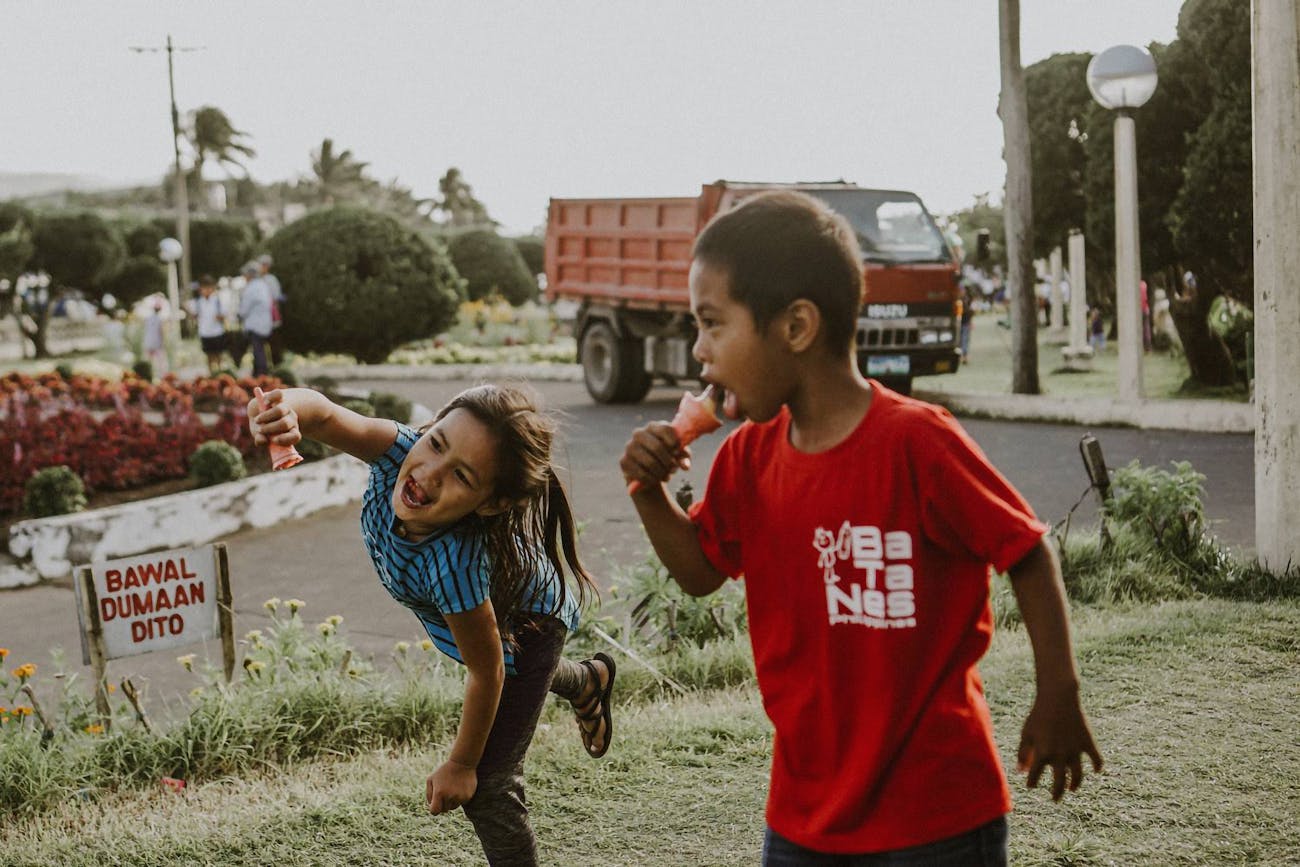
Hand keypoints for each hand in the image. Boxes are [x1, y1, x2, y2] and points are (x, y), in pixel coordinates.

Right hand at [247, 388, 301, 447]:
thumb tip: (262, 440)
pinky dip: (270, 398)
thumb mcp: (261, 436)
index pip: (295, 436)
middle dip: (270, 428)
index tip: (273, 440)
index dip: (284, 439)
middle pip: (285, 423)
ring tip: (257, 420)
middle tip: (260, 430)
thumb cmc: (263, 428)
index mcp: (292, 431)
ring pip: (279, 410)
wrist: (259, 412)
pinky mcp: (279, 396)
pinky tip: (264, 403)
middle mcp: (291, 419)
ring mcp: (286, 407)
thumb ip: (261, 440)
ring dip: (266, 416)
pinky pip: (278, 394)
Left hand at [425, 759, 476, 814]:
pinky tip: (459, 787)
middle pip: (444, 810)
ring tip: (452, 789)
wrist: (462, 762)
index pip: (434, 811)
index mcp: (439, 793)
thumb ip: (428, 794)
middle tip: (445, 793)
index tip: (435, 804)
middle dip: (443, 804)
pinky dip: (459, 798)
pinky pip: (461, 803)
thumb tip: (431, 806)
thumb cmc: (444, 771)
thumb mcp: (431, 779)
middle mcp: (450, 796)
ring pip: (453, 807)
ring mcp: (460, 797)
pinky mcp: (468, 796)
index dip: (434, 809)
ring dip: (451, 801)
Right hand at [620, 422, 690, 491]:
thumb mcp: (678, 455)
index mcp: (653, 426)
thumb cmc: (666, 456)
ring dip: (661, 472)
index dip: (675, 442)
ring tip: (667, 476)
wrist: (648, 469)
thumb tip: (685, 465)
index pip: (665, 429)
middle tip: (674, 469)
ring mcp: (629, 447)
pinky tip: (656, 480)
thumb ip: (683, 456)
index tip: (678, 452)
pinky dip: (652, 479)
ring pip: (649, 462)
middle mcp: (639, 433)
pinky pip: (641, 473)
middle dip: (668, 461)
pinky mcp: (624, 461)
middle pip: (657, 447)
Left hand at [1017, 686, 1102, 800]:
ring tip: (1072, 789)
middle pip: (1059, 782)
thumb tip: (1021, 772)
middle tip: (1055, 799)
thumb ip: (1023, 753)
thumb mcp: (1027, 733)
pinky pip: (1096, 759)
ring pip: (1077, 775)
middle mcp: (1059, 755)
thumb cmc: (1039, 715)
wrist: (1058, 697)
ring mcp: (1075, 750)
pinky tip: (1095, 770)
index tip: (1030, 786)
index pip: (1035, 776)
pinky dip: (1097, 765)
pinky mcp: (1087, 742)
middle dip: (1056, 793)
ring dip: (1075, 784)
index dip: (1032, 783)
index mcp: (1042, 753)